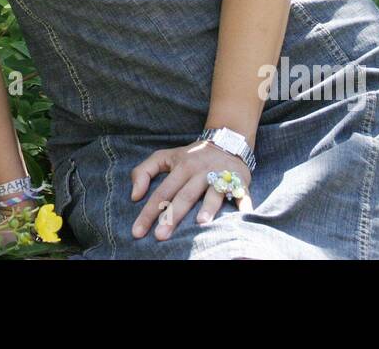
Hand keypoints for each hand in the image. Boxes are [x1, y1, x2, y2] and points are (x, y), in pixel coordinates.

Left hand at [130, 141, 253, 240]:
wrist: (226, 141)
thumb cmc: (190, 156)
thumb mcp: (164, 157)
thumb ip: (143, 172)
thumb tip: (134, 196)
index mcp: (181, 167)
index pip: (161, 192)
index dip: (148, 212)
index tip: (137, 232)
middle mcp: (200, 171)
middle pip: (185, 195)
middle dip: (173, 216)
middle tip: (161, 236)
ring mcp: (220, 175)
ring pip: (213, 192)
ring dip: (209, 207)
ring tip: (201, 223)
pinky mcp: (239, 180)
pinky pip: (241, 192)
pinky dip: (244, 203)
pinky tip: (243, 214)